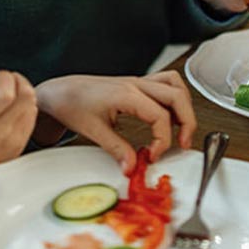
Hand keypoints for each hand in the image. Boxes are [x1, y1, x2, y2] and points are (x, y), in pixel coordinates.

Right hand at [0, 69, 36, 167]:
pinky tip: (14, 107)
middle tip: (6, 79)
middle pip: (25, 96)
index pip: (5, 92)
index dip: (5, 77)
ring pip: (32, 106)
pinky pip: (32, 120)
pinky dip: (27, 107)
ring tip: (10, 92)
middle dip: (18, 80)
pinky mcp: (19, 148)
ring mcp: (11, 142)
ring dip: (24, 92)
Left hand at [35, 70, 196, 172]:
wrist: (61, 92)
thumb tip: (132, 167)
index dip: (163, 139)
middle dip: (187, 122)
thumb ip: (116, 149)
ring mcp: (138, 81)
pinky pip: (166, 82)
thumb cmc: (72, 104)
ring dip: (184, 106)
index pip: (160, 116)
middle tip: (182, 144)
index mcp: (127, 94)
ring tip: (182, 128)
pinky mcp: (137, 83)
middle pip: (177, 96)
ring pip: (175, 84)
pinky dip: (175, 96)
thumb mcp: (93, 131)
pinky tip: (171, 113)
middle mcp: (136, 84)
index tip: (153, 155)